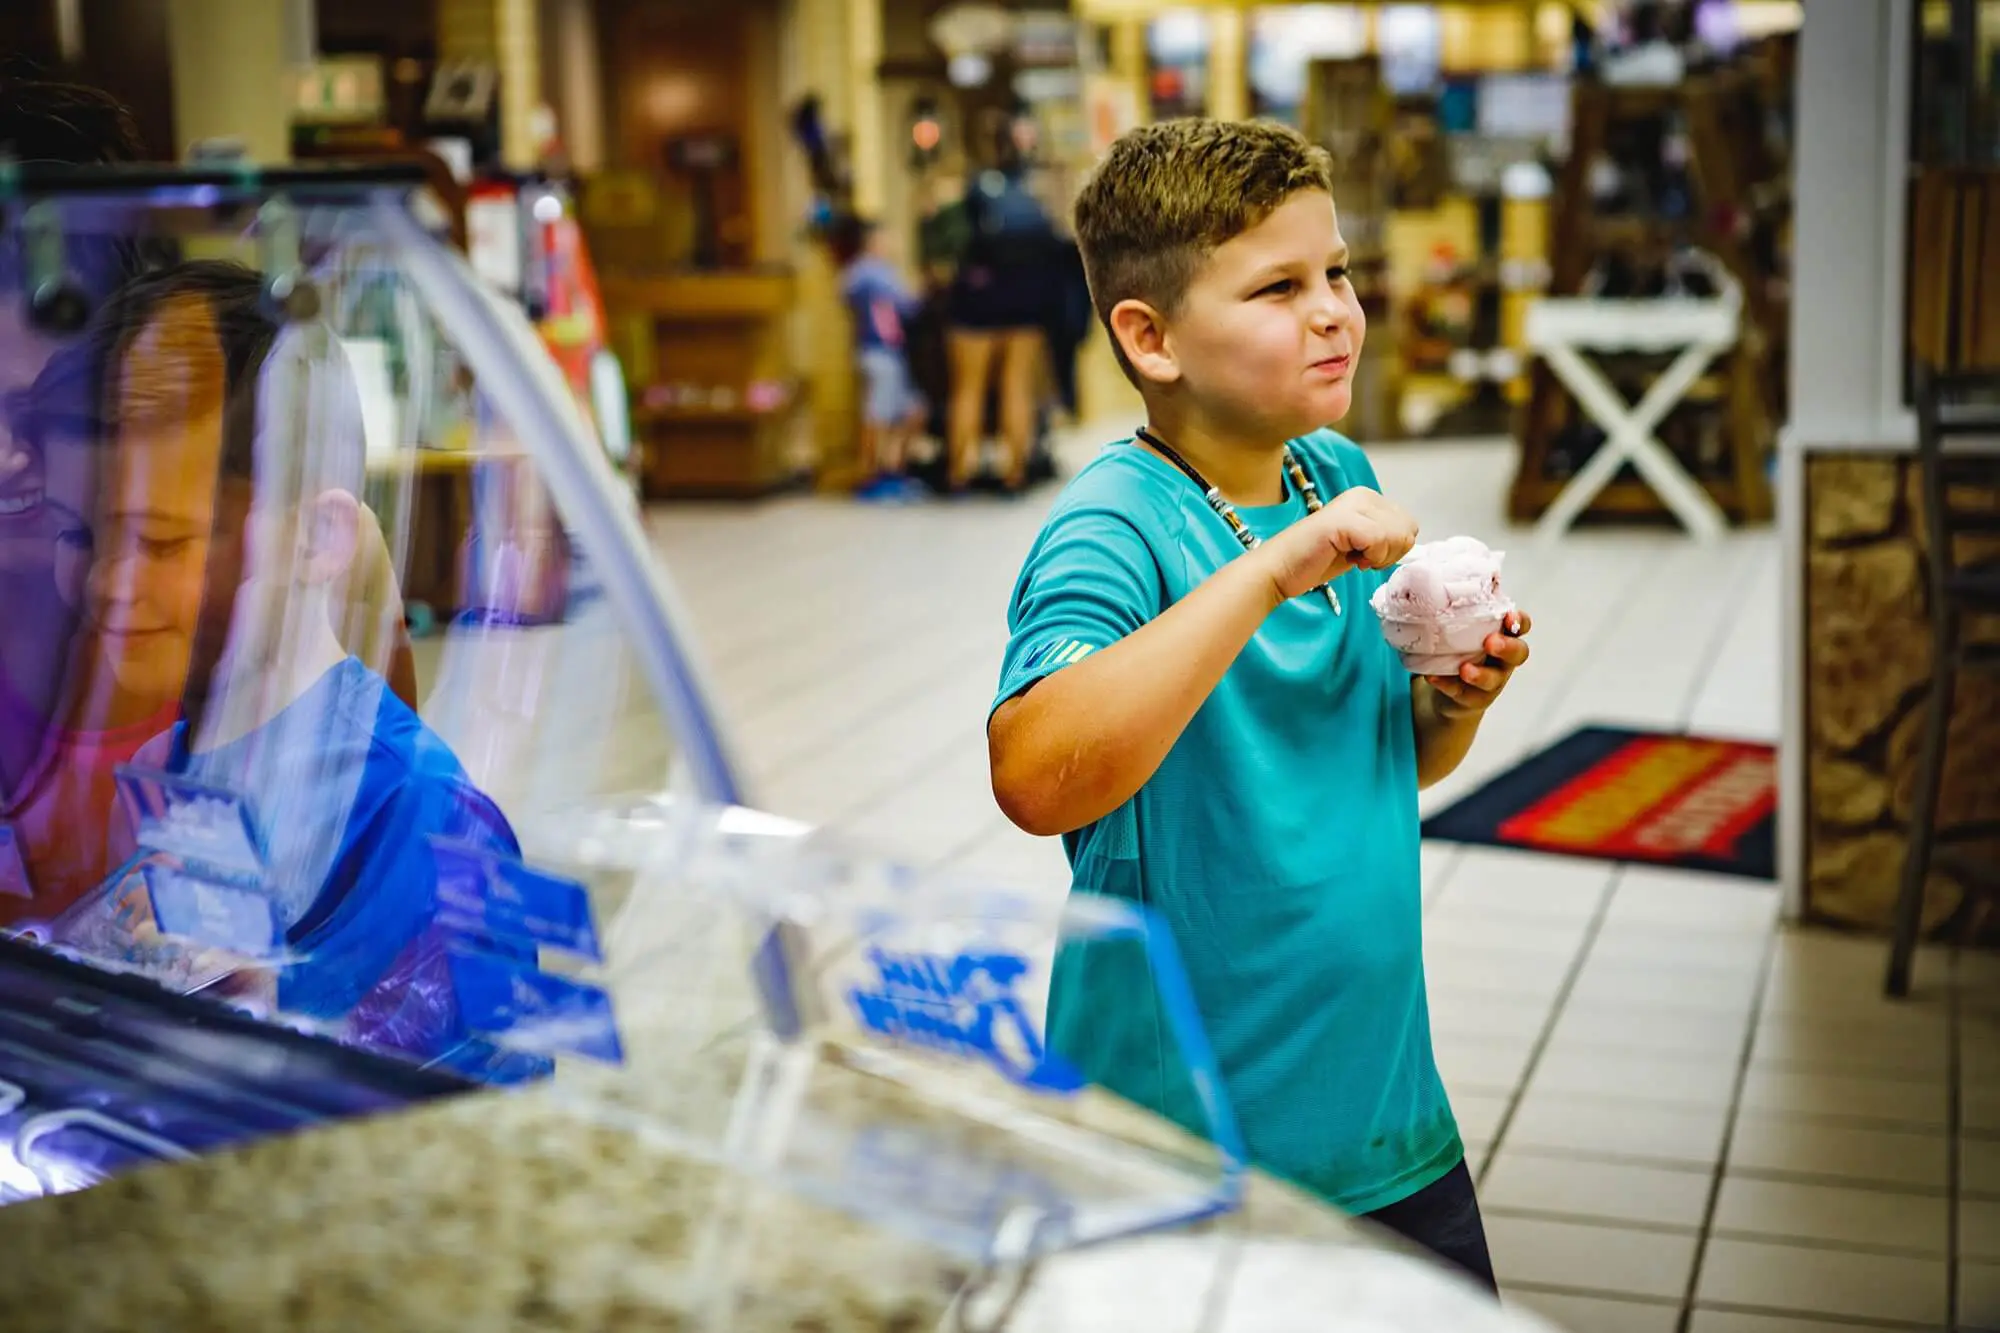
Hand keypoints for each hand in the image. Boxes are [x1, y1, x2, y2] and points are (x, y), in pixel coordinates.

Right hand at [1256, 486, 1417, 602]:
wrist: (1280, 569)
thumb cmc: (1317, 560)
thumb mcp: (1360, 544)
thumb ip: (1385, 536)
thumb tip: (1411, 537)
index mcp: (1368, 497)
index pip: (1409, 526)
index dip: (1394, 550)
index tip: (1366, 556)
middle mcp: (1363, 495)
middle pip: (1408, 530)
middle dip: (1389, 554)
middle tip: (1360, 558)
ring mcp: (1354, 505)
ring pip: (1398, 536)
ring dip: (1379, 558)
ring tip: (1353, 557)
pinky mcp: (1344, 520)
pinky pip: (1379, 541)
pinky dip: (1370, 558)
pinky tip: (1349, 559)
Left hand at [1426, 609, 1532, 720]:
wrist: (1448, 691)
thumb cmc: (1458, 648)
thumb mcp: (1460, 625)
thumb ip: (1457, 605)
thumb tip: (1431, 567)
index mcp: (1503, 635)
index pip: (1522, 626)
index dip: (1520, 621)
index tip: (1509, 616)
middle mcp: (1503, 660)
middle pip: (1518, 654)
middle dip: (1507, 647)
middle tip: (1491, 642)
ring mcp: (1491, 682)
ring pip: (1494, 680)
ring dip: (1481, 674)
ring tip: (1464, 669)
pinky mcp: (1472, 699)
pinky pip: (1463, 694)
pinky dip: (1447, 685)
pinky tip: (1433, 677)